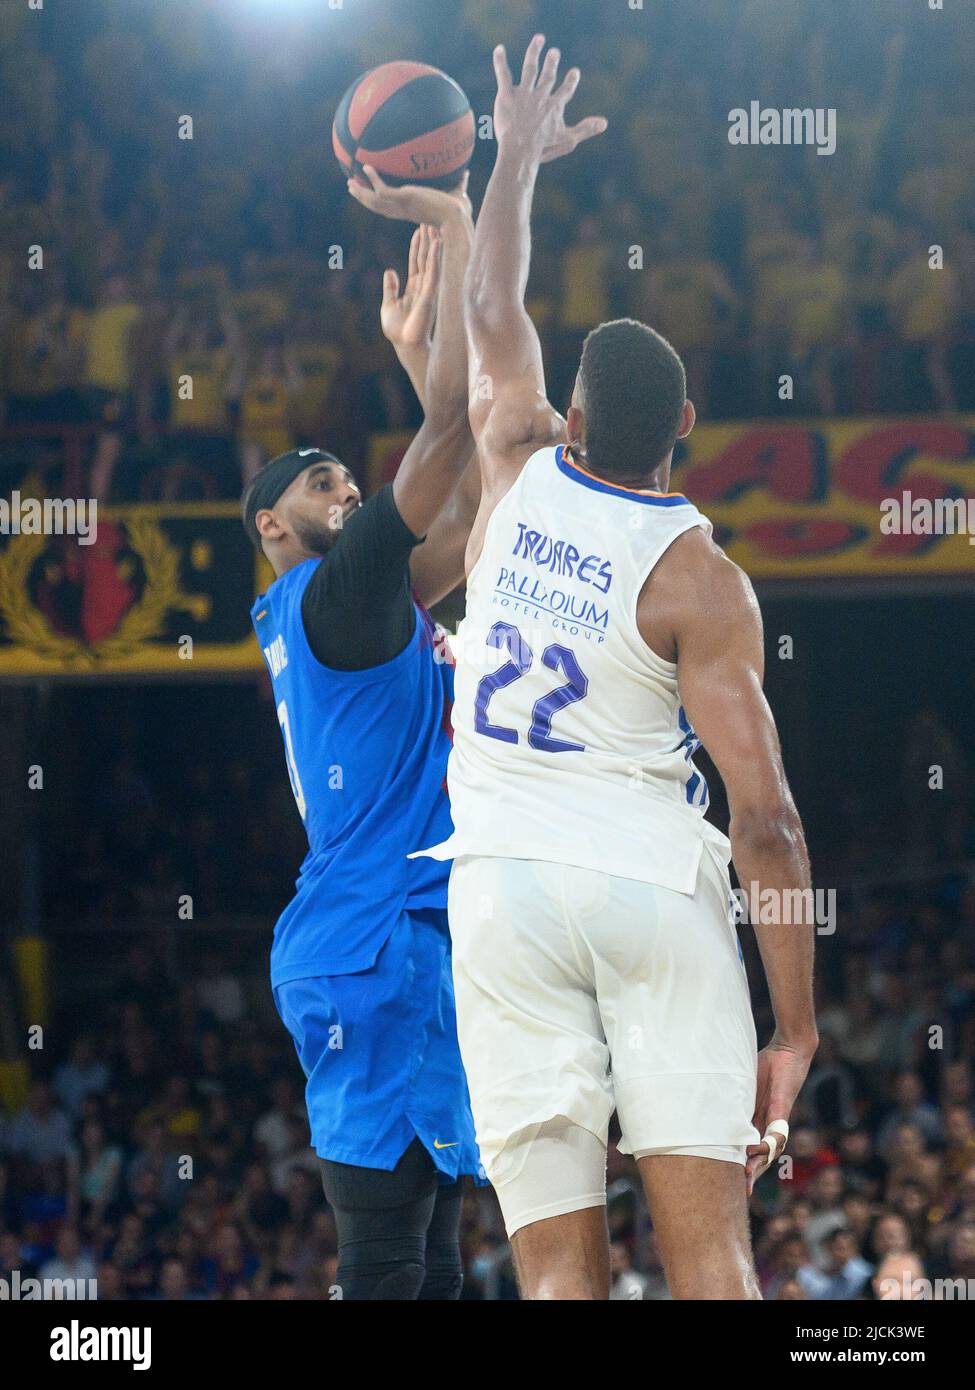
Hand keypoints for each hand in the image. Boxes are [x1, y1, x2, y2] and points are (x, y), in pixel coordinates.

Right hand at [347, 166, 471, 228]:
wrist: (457, 217)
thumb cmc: (459, 212)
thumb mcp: (457, 194)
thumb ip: (460, 184)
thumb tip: (466, 173)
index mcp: (411, 211)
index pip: (391, 208)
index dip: (380, 202)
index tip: (372, 196)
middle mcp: (403, 210)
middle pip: (377, 207)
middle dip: (363, 198)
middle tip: (351, 188)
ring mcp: (402, 205)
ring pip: (374, 201)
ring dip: (361, 192)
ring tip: (349, 182)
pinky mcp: (404, 199)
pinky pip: (382, 189)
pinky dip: (373, 179)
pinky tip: (366, 167)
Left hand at [380, 224, 440, 351]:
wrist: (406, 345)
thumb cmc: (398, 331)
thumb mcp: (389, 304)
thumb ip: (390, 288)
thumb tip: (390, 271)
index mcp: (413, 288)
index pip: (415, 263)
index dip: (416, 247)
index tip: (418, 230)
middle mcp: (423, 287)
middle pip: (424, 258)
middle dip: (426, 240)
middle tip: (428, 221)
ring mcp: (428, 289)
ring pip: (430, 261)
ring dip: (432, 244)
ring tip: (433, 226)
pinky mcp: (430, 293)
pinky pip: (433, 271)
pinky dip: (435, 256)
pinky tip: (437, 242)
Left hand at [493, 34, 606, 164]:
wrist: (520, 149)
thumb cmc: (544, 148)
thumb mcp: (568, 139)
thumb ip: (586, 129)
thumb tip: (605, 123)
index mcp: (554, 106)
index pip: (565, 91)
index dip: (570, 82)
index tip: (574, 72)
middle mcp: (540, 95)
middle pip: (547, 76)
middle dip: (552, 63)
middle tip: (554, 52)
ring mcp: (523, 94)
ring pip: (530, 68)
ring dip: (534, 52)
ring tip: (539, 39)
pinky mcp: (506, 96)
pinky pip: (503, 75)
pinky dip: (500, 61)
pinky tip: (499, 49)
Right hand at [745, 1034, 816, 1194]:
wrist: (789, 1050)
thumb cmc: (767, 1064)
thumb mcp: (745, 1084)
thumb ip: (735, 1097)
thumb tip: (710, 1104)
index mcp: (758, 1119)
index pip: (750, 1148)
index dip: (744, 1164)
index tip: (734, 1182)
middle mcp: (769, 1123)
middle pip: (762, 1155)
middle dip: (752, 1173)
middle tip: (743, 1191)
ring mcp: (777, 1118)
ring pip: (770, 1148)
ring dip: (759, 1162)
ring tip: (746, 1175)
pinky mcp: (782, 1108)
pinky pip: (776, 1129)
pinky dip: (767, 1141)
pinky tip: (758, 1150)